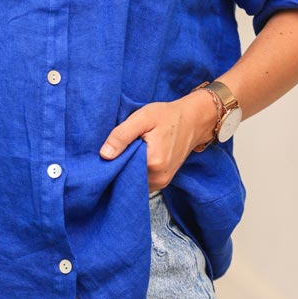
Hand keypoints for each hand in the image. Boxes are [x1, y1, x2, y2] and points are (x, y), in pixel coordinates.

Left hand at [98, 93, 217, 191]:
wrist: (193, 120)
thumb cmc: (168, 116)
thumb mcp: (142, 118)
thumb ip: (122, 136)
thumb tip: (104, 155)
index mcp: (152, 163)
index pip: (120, 170)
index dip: (112, 160)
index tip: (111, 148)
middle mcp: (159, 178)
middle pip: (128, 177)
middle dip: (120, 165)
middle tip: (121, 146)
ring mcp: (163, 182)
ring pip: (135, 180)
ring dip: (129, 168)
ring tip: (131, 150)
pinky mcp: (164, 180)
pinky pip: (144, 180)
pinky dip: (138, 170)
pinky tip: (138, 156)